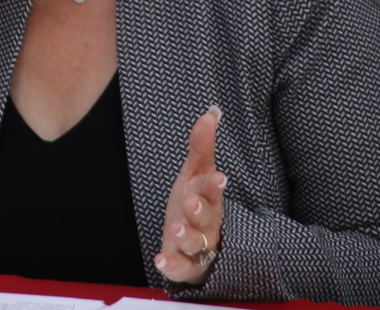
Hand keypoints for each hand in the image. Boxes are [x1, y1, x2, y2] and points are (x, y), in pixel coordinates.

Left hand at [154, 105, 225, 283]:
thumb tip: (211, 112)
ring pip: (196, 243)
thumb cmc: (196, 202)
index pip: (213, 189)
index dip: (214, 184)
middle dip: (200, 210)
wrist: (197, 245)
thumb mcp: (195, 173)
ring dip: (187, 236)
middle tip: (191, 203)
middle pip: (207, 216)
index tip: (219, 177)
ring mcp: (198, 246)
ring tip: (176, 229)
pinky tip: (160, 260)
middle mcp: (207, 222)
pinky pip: (182, 267)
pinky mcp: (187, 266)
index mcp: (209, 197)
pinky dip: (172, 265)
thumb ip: (202, 145)